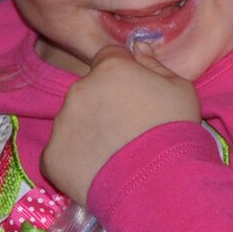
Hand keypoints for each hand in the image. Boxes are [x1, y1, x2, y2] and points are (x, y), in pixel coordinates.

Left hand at [41, 39, 199, 205]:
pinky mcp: (52, 157)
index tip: (134, 96)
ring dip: (88, 132)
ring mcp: (61, 124)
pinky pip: (60, 153)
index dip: (122, 75)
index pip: (108, 58)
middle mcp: (78, 90)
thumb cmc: (175, 132)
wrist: (160, 184)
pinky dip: (75, 161)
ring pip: (72, 121)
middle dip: (103, 105)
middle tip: (126, 130)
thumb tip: (138, 47)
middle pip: (87, 90)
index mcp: (109, 69)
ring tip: (114, 155)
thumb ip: (155, 64)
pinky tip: (97, 172)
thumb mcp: (180, 89)